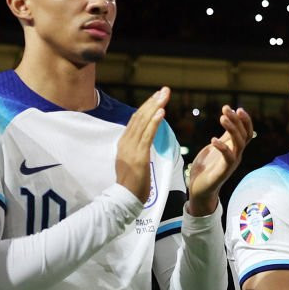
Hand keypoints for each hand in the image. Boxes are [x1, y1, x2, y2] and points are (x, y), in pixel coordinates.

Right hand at [115, 87, 169, 201]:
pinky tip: (161, 112)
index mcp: (124, 143)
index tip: (157, 97)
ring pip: (143, 122)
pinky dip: (154, 122)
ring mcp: (131, 148)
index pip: (136, 120)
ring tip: (164, 95)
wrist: (125, 199)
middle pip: (139, 117)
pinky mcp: (139, 156)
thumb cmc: (131, 185)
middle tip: (164, 90)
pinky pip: (147, 135)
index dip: (147, 107)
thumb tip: (143, 142)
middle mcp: (126, 142)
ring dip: (155, 107)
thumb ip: (136, 150)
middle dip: (152, 102)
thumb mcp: (131, 162)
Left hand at [185, 104, 254, 213]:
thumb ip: (223, 136)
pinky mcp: (223, 172)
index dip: (245, 120)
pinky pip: (228, 158)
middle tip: (226, 109)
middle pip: (244, 135)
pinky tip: (213, 140)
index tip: (237, 108)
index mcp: (234, 148)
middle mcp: (236, 155)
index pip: (246, 132)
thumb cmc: (206, 168)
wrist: (200, 190)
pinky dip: (222, 147)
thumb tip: (228, 119)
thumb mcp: (215, 147)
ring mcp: (231, 164)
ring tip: (222, 118)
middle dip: (237, 120)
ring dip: (232, 129)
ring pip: (238, 144)